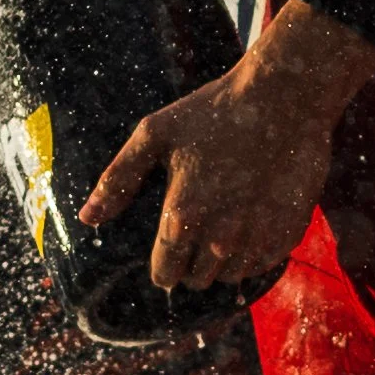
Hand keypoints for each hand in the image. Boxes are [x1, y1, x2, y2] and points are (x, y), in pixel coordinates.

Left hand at [79, 0, 374, 289]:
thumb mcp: (157, 133)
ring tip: (225, 217)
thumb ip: (118, 178)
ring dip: (223, 257)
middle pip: (197, 279)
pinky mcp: (287, 234)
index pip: (164, 274)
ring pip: (230, 276)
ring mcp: (257, 239)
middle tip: (198, 221)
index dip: (162, 263)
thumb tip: (86, 218)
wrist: (282, 95)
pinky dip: (255, 249)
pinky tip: (252, 214)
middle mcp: (220, 239)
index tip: (168, 243)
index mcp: (183, 216)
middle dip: (191, 259)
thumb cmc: (215, 109)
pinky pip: (262, 264)